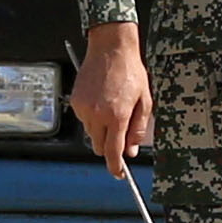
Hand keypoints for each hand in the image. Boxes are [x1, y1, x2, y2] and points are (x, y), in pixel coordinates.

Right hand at [70, 21, 150, 173]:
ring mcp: (84, 108)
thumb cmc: (130, 72)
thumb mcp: (145, 102)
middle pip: (100, 147)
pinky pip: (84, 120)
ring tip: (112, 110)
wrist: (110, 48)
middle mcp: (98, 114)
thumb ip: (137, 129)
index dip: (116, 167)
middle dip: (109, 147)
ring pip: (91, 134)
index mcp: (117, 116)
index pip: (113, 152)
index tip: (119, 174)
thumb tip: (131, 150)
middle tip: (120, 136)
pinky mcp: (76, 100)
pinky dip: (92, 118)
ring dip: (101, 131)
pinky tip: (101, 102)